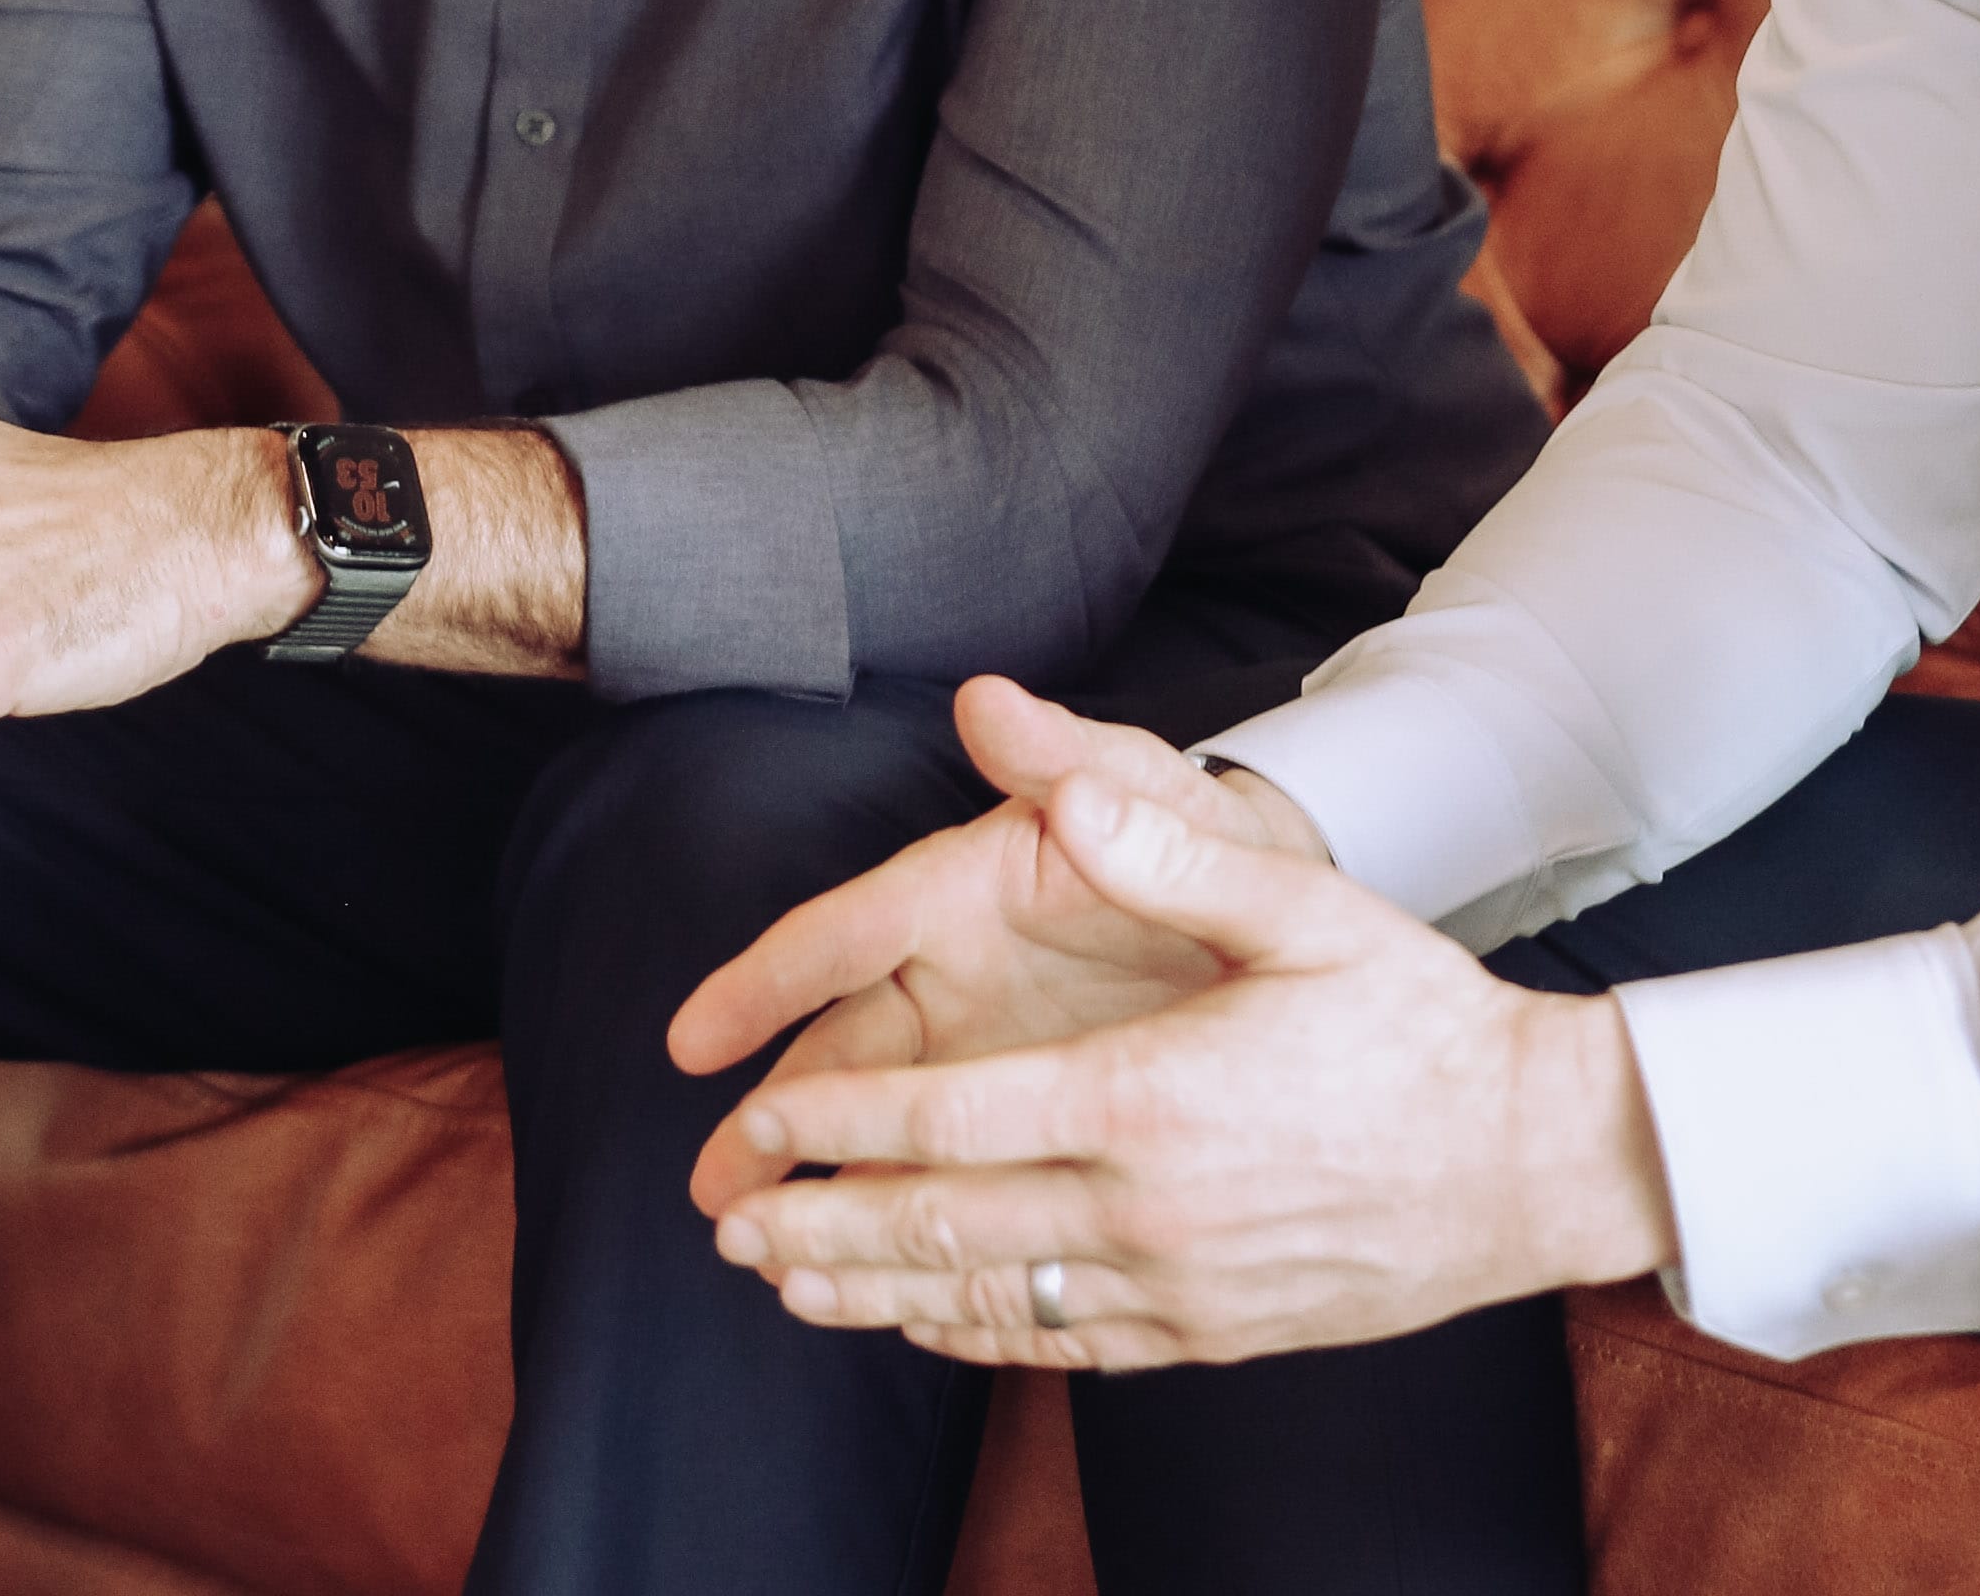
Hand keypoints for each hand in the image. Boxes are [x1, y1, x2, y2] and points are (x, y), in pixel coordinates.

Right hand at [671, 676, 1316, 1212]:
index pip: (844, 933)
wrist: (1285, 914)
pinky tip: (862, 1278)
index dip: (765, 985)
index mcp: (963, 890)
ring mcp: (982, 1050)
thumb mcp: (1151, 789)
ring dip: (818, 1183)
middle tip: (712, 1193)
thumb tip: (989, 699)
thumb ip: (1071, 756)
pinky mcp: (1024, 1111)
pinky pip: (944, 1169)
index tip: (693, 1040)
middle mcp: (952, 973)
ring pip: (879, 1122)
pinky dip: (900, 1218)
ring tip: (757, 1253)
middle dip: (773, 1120)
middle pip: (841, 1050)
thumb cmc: (1204, 837)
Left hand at [699, 764, 1680, 1369]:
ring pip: (990, 1302)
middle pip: (944, 1229)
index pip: (950, 1122)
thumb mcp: (1304, 908)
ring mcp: (1180, 1286)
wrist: (1534, 1159)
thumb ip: (1167, 852)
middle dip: (822, 1229)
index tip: (760, 1124)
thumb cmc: (1417, 1021)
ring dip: (875, 1295)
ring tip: (788, 1286)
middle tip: (729, 1225)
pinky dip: (977, 1338)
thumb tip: (1059, 785)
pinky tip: (925, 1323)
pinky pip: (1065, 1347)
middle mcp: (1148, 1208)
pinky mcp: (1213, 1333)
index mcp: (1148, 1098)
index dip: (838, 1126)